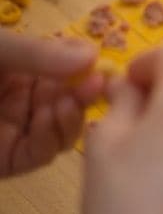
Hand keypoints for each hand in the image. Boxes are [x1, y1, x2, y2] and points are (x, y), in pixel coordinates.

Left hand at [0, 31, 102, 176]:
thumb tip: (94, 54)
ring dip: (71, 119)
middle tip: (96, 86)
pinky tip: (48, 119)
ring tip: (67, 104)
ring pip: (63, 133)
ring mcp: (18, 133)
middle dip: (84, 96)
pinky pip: (41, 154)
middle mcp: (25, 102)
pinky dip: (51, 138)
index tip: (102, 67)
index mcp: (21, 71)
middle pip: (71, 104)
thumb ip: (38, 53)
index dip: (86, 71)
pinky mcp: (8, 160)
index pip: (66, 73)